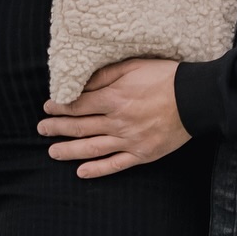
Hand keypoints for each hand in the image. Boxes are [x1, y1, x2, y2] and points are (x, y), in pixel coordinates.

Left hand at [37, 59, 188, 177]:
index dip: (60, 107)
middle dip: (57, 128)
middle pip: (81, 127)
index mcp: (114, 98)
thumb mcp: (133, 66)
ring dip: (69, 151)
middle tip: (41, 128)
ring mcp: (129, 141)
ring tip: (52, 152)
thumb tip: (83, 82)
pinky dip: (97, 170)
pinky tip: (81, 171)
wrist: (196, 98)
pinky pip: (115, 165)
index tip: (47, 107)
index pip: (79, 105)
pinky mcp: (142, 154)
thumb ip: (106, 75)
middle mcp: (118, 122)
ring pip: (92, 148)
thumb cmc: (165, 77)